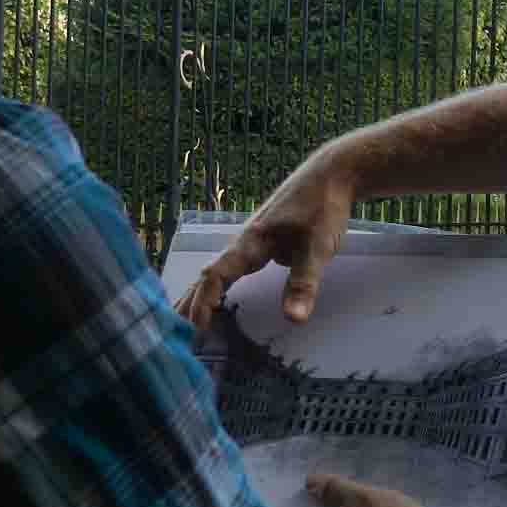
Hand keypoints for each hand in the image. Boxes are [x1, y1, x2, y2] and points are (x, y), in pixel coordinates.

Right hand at [177, 160, 353, 329]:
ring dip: (199, 293)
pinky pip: (230, 266)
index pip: (216, 275)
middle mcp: (244, 241)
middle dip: (191, 302)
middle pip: (208, 274)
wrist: (331, 174)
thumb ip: (303, 284)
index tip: (196, 327)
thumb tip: (292, 320)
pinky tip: (216, 293)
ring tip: (180, 316)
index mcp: (251, 242)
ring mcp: (251, 240)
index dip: (204, 301)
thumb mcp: (318, 248)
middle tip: (175, 332)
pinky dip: (216, 284)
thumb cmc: (323, 208)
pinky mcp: (261, 241)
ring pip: (217, 270)